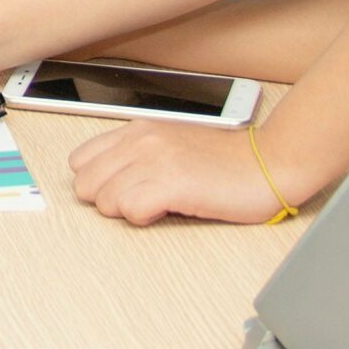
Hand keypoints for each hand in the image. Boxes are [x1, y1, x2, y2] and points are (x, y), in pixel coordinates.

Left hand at [67, 119, 287, 225]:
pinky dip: (142, 218)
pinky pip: (129, 210)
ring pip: (103, 199)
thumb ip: (136, 155)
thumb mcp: (169, 144)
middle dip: (107, 200)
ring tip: (156, 206)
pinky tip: (164, 211)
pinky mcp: (171, 184)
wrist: (269, 163)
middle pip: (85, 183)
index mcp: (135, 131)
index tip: (120, 190)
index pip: (80, 161)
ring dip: (126, 212)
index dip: (97, 182)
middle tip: (138, 203)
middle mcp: (139, 141)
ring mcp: (153, 161)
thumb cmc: (224, 161)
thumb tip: (108, 181)